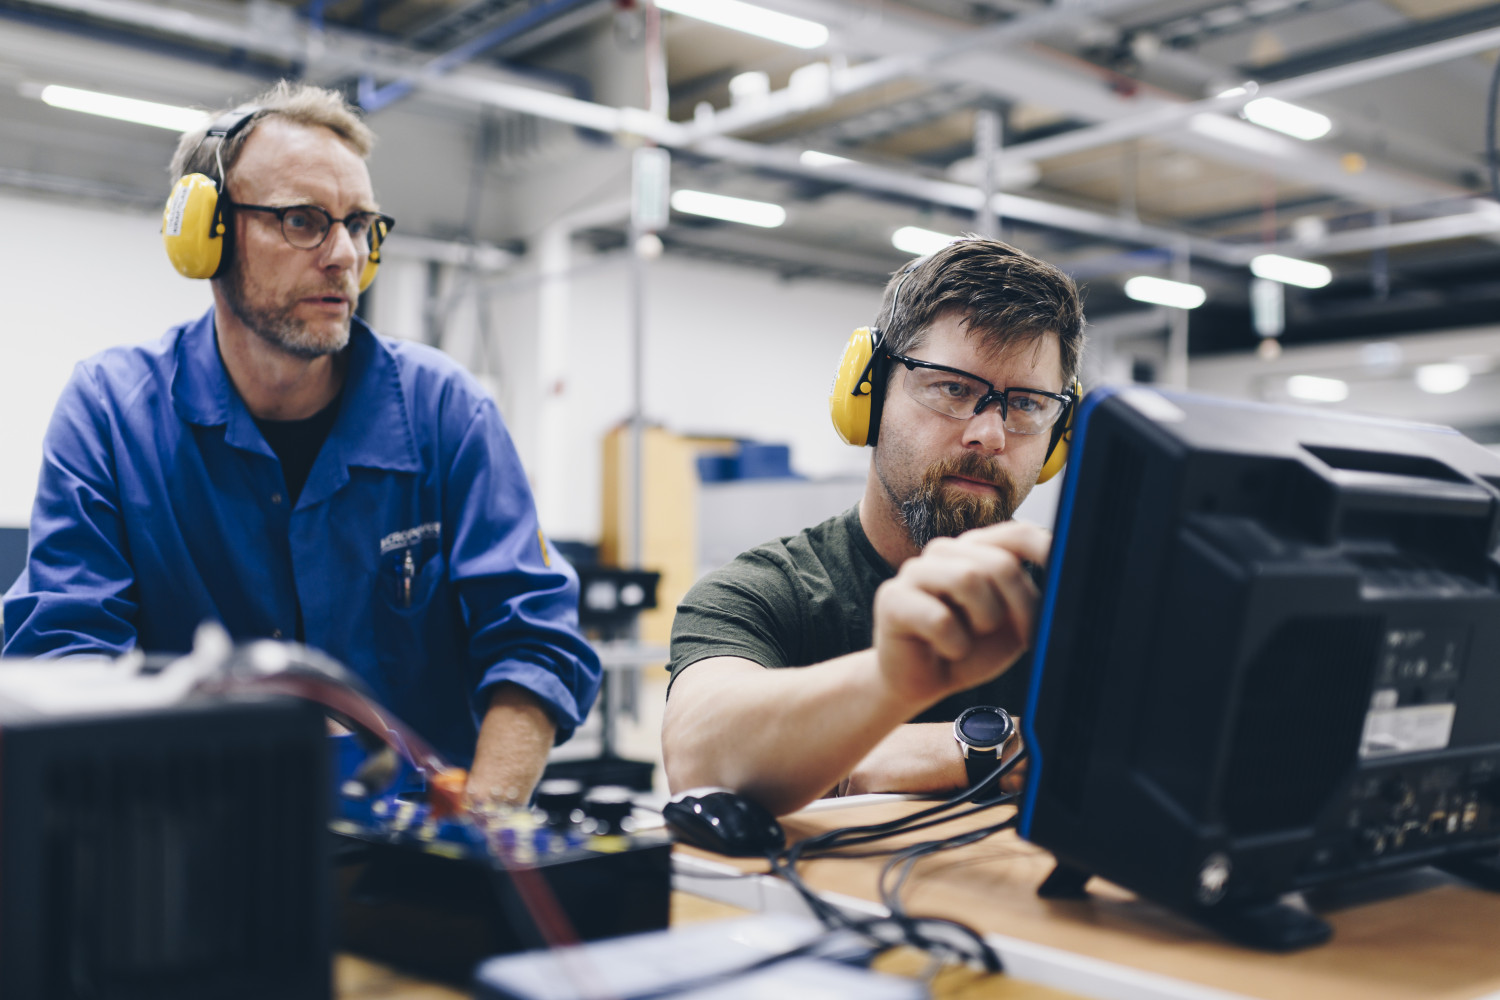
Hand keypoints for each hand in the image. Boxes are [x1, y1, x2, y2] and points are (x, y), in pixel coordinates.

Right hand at [871, 521, 1049, 708]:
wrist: (922, 682)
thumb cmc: (968, 649)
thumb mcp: (1012, 627)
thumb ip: (1033, 602)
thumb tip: (1063, 587)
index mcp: (975, 551)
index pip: (1016, 533)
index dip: (1044, 549)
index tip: (1067, 571)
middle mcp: (945, 552)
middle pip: (999, 563)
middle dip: (1020, 606)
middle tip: (1024, 636)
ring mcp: (916, 571)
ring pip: (968, 579)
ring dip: (983, 621)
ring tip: (971, 638)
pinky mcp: (892, 597)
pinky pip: (940, 618)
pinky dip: (954, 645)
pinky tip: (946, 650)